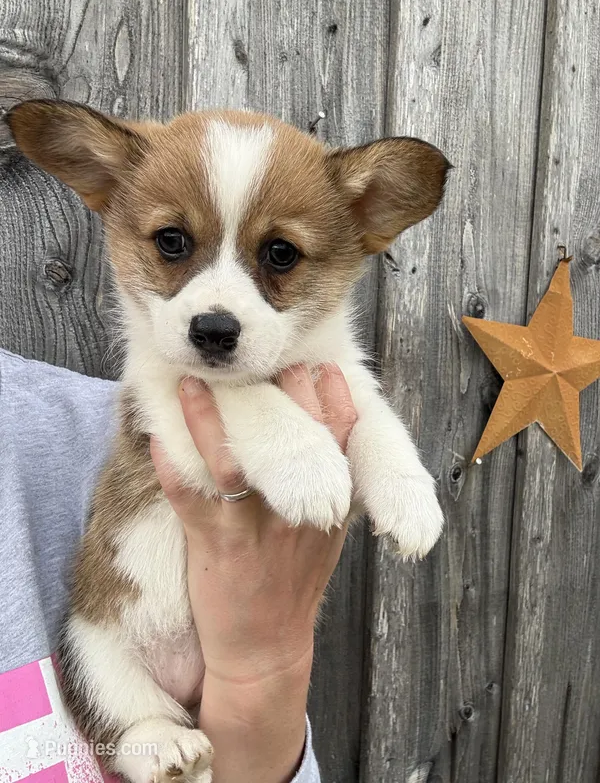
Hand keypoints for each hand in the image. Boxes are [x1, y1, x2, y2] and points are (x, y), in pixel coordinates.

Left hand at [150, 364, 356, 782]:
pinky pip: (188, 496)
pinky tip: (155, 436)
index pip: (341, 441)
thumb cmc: (296, 580)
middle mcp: (297, 512)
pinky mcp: (215, 545)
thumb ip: (333, 485)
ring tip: (193, 384)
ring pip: (233, 461)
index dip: (335, 398)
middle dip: (282, 393)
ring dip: (210, 419)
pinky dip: (170, 464)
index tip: (324, 364)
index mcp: (330, 506)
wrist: (266, 647)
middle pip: (294, 440)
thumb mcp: (330, 534)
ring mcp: (254, 528)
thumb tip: (331, 428)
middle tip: (262, 357)